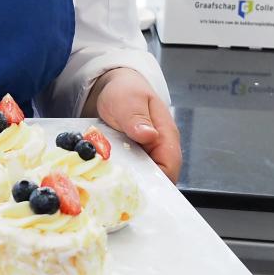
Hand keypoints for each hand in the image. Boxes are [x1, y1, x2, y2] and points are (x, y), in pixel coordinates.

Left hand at [93, 68, 181, 182]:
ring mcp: (147, 155)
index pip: (169, 168)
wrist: (113, 87)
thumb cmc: (125, 91)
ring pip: (143, 178)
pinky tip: (104, 175)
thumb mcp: (129, 100)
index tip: (132, 185)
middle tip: (113, 187)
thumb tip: (149, 135)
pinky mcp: (134, 159)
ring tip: (106, 182)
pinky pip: (130, 174)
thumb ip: (137, 118)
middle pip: (157, 179)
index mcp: (166, 136)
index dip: (154, 181)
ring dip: (126, 182)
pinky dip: (118, 176)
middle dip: (138, 186)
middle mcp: (160, 150)